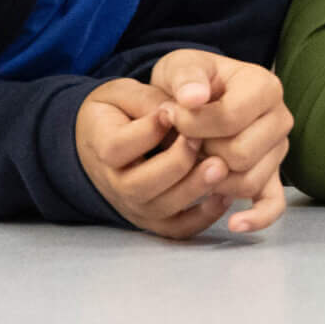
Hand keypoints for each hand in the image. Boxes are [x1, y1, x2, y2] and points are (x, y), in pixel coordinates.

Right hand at [75, 77, 235, 239]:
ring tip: (220, 166)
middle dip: (175, 163)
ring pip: (161, 208)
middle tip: (201, 140)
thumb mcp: (125, 95)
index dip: (146, 132)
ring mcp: (134, 205)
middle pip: (139, 186)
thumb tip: (182, 107)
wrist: (105, 140)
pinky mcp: (155, 219)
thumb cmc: (118, 112)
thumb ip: (149, 100)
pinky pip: (178, 228)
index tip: (172, 112)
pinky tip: (225, 194)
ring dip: (193, 189)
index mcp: (100, 147)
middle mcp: (113, 183)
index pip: (116, 148)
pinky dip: (203, 216)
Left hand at [148, 49, 293, 234]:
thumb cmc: (190, 81)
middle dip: (203, 152)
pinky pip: (273, 204)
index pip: (232, 117)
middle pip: (241, 154)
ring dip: (212, 178)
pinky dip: (256, 217)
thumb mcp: (181, 66)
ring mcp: (278, 150)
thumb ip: (186, 76)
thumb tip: (193, 98)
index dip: (194, 123)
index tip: (171, 114)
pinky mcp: (271, 176)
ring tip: (195, 159)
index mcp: (265, 86)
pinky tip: (234, 223)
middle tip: (183, 140)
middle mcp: (280, 118)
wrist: (196, 97)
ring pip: (247, 181)